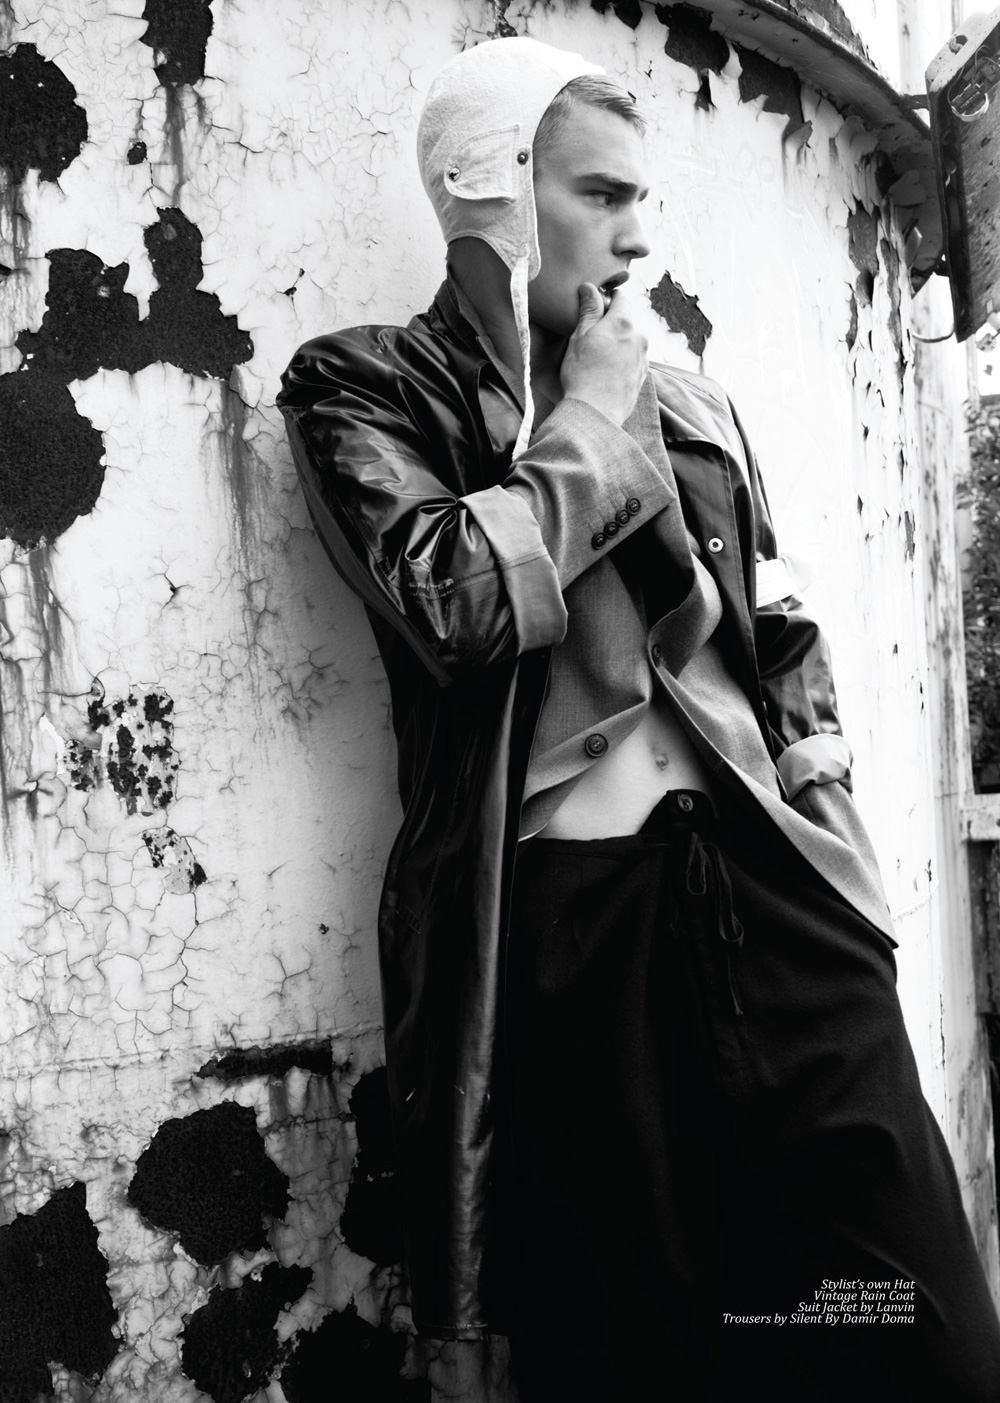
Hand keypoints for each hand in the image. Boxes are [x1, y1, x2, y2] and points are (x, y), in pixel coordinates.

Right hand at [559, 282, 647, 426]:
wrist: (595, 414)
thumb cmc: (582, 374)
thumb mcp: (579, 337)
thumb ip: (588, 310)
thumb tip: (589, 287)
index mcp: (623, 323)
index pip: (621, 297)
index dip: (607, 299)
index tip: (594, 309)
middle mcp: (639, 338)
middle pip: (627, 320)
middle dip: (612, 324)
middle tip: (591, 337)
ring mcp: (644, 359)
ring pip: (631, 341)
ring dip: (618, 343)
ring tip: (597, 359)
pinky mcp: (642, 377)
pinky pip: (633, 360)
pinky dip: (622, 361)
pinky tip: (606, 373)